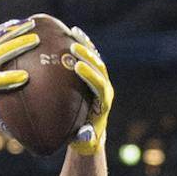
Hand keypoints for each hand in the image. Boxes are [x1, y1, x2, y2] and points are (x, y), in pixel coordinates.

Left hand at [0, 19, 38, 115]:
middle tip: (36, 41)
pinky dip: (6, 29)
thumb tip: (24, 110)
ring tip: (31, 24)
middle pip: (2, 52)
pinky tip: (18, 23)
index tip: (26, 76)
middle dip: (19, 46)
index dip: (11, 78)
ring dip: (16, 31)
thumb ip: (4, 102)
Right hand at [67, 27, 113, 154]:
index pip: (100, 86)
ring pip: (95, 59)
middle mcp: (105, 88)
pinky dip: (82, 44)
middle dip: (88, 57)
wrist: (90, 133)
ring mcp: (100, 79)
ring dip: (85, 46)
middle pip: (99, 69)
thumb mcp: (84, 143)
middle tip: (73, 48)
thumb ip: (85, 140)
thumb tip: (85, 133)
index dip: (90, 76)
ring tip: (72, 33)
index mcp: (104, 103)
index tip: (78, 67)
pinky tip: (71, 32)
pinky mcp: (93, 74)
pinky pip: (89, 56)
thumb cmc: (85, 140)